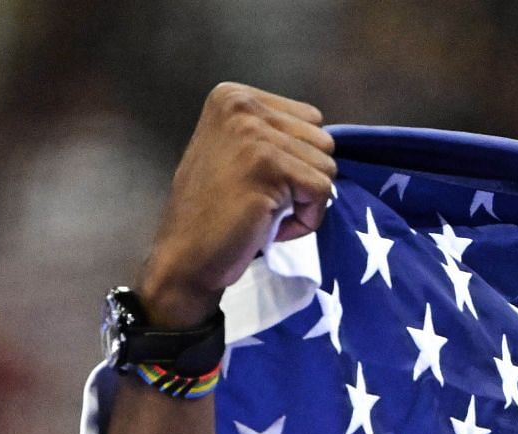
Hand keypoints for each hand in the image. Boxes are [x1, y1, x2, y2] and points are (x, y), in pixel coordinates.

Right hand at [138, 83, 336, 327]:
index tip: (266, 180)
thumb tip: (328, 142)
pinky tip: (273, 225)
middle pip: (323, 141)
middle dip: (307, 179)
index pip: (311, 119)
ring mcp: (254, 132)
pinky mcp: (268, 164)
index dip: (301, 158)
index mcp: (234, 96)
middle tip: (268, 201)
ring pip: (327, 167)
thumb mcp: (241, 152)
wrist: (188, 252)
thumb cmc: (219, 210)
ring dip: (307, 202)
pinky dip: (308, 219)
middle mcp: (242, 104)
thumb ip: (277, 136)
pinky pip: (322, 190)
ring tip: (268, 212)